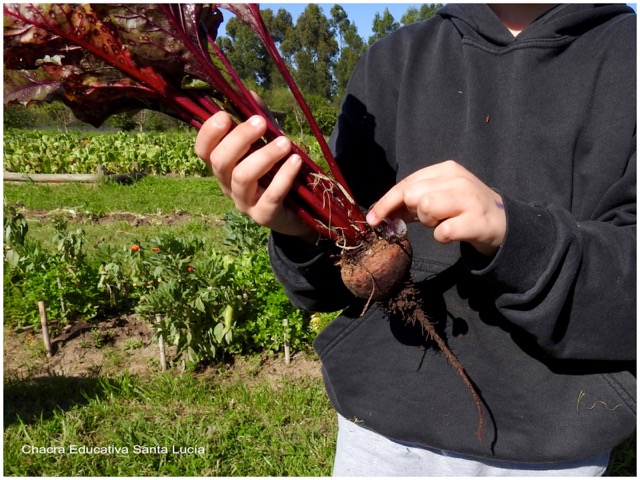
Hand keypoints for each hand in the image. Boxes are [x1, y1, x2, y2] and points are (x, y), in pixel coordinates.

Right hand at [194, 111, 316, 240]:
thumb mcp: (267, 145)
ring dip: (264, 156)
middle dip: (239, 139)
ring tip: (285, 142)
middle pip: (220, 162)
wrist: (298, 212)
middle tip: (260, 122)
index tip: (225, 115)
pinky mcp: (264, 216)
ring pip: (242, 178)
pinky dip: (283, 177)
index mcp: (223, 167)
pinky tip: (296, 160)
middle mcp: (227, 185)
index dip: (209, 133)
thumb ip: (259, 121)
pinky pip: (270, 196)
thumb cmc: (277, 173)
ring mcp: (244, 203)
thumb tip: (250, 93)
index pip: (203, 151)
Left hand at [366, 160, 505, 255]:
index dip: (385, 203)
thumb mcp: (439, 196)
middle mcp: (457, 179)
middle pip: (412, 194)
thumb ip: (412, 201)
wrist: (501, 221)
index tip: (372, 219)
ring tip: (443, 223)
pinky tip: (453, 232)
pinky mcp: (476, 221)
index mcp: (445, 169)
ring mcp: (468, 199)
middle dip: (413, 212)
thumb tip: (381, 213)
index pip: (406, 183)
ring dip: (429, 223)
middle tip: (430, 218)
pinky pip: (443, 231)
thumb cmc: (463, 209)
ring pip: (426, 207)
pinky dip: (442, 236)